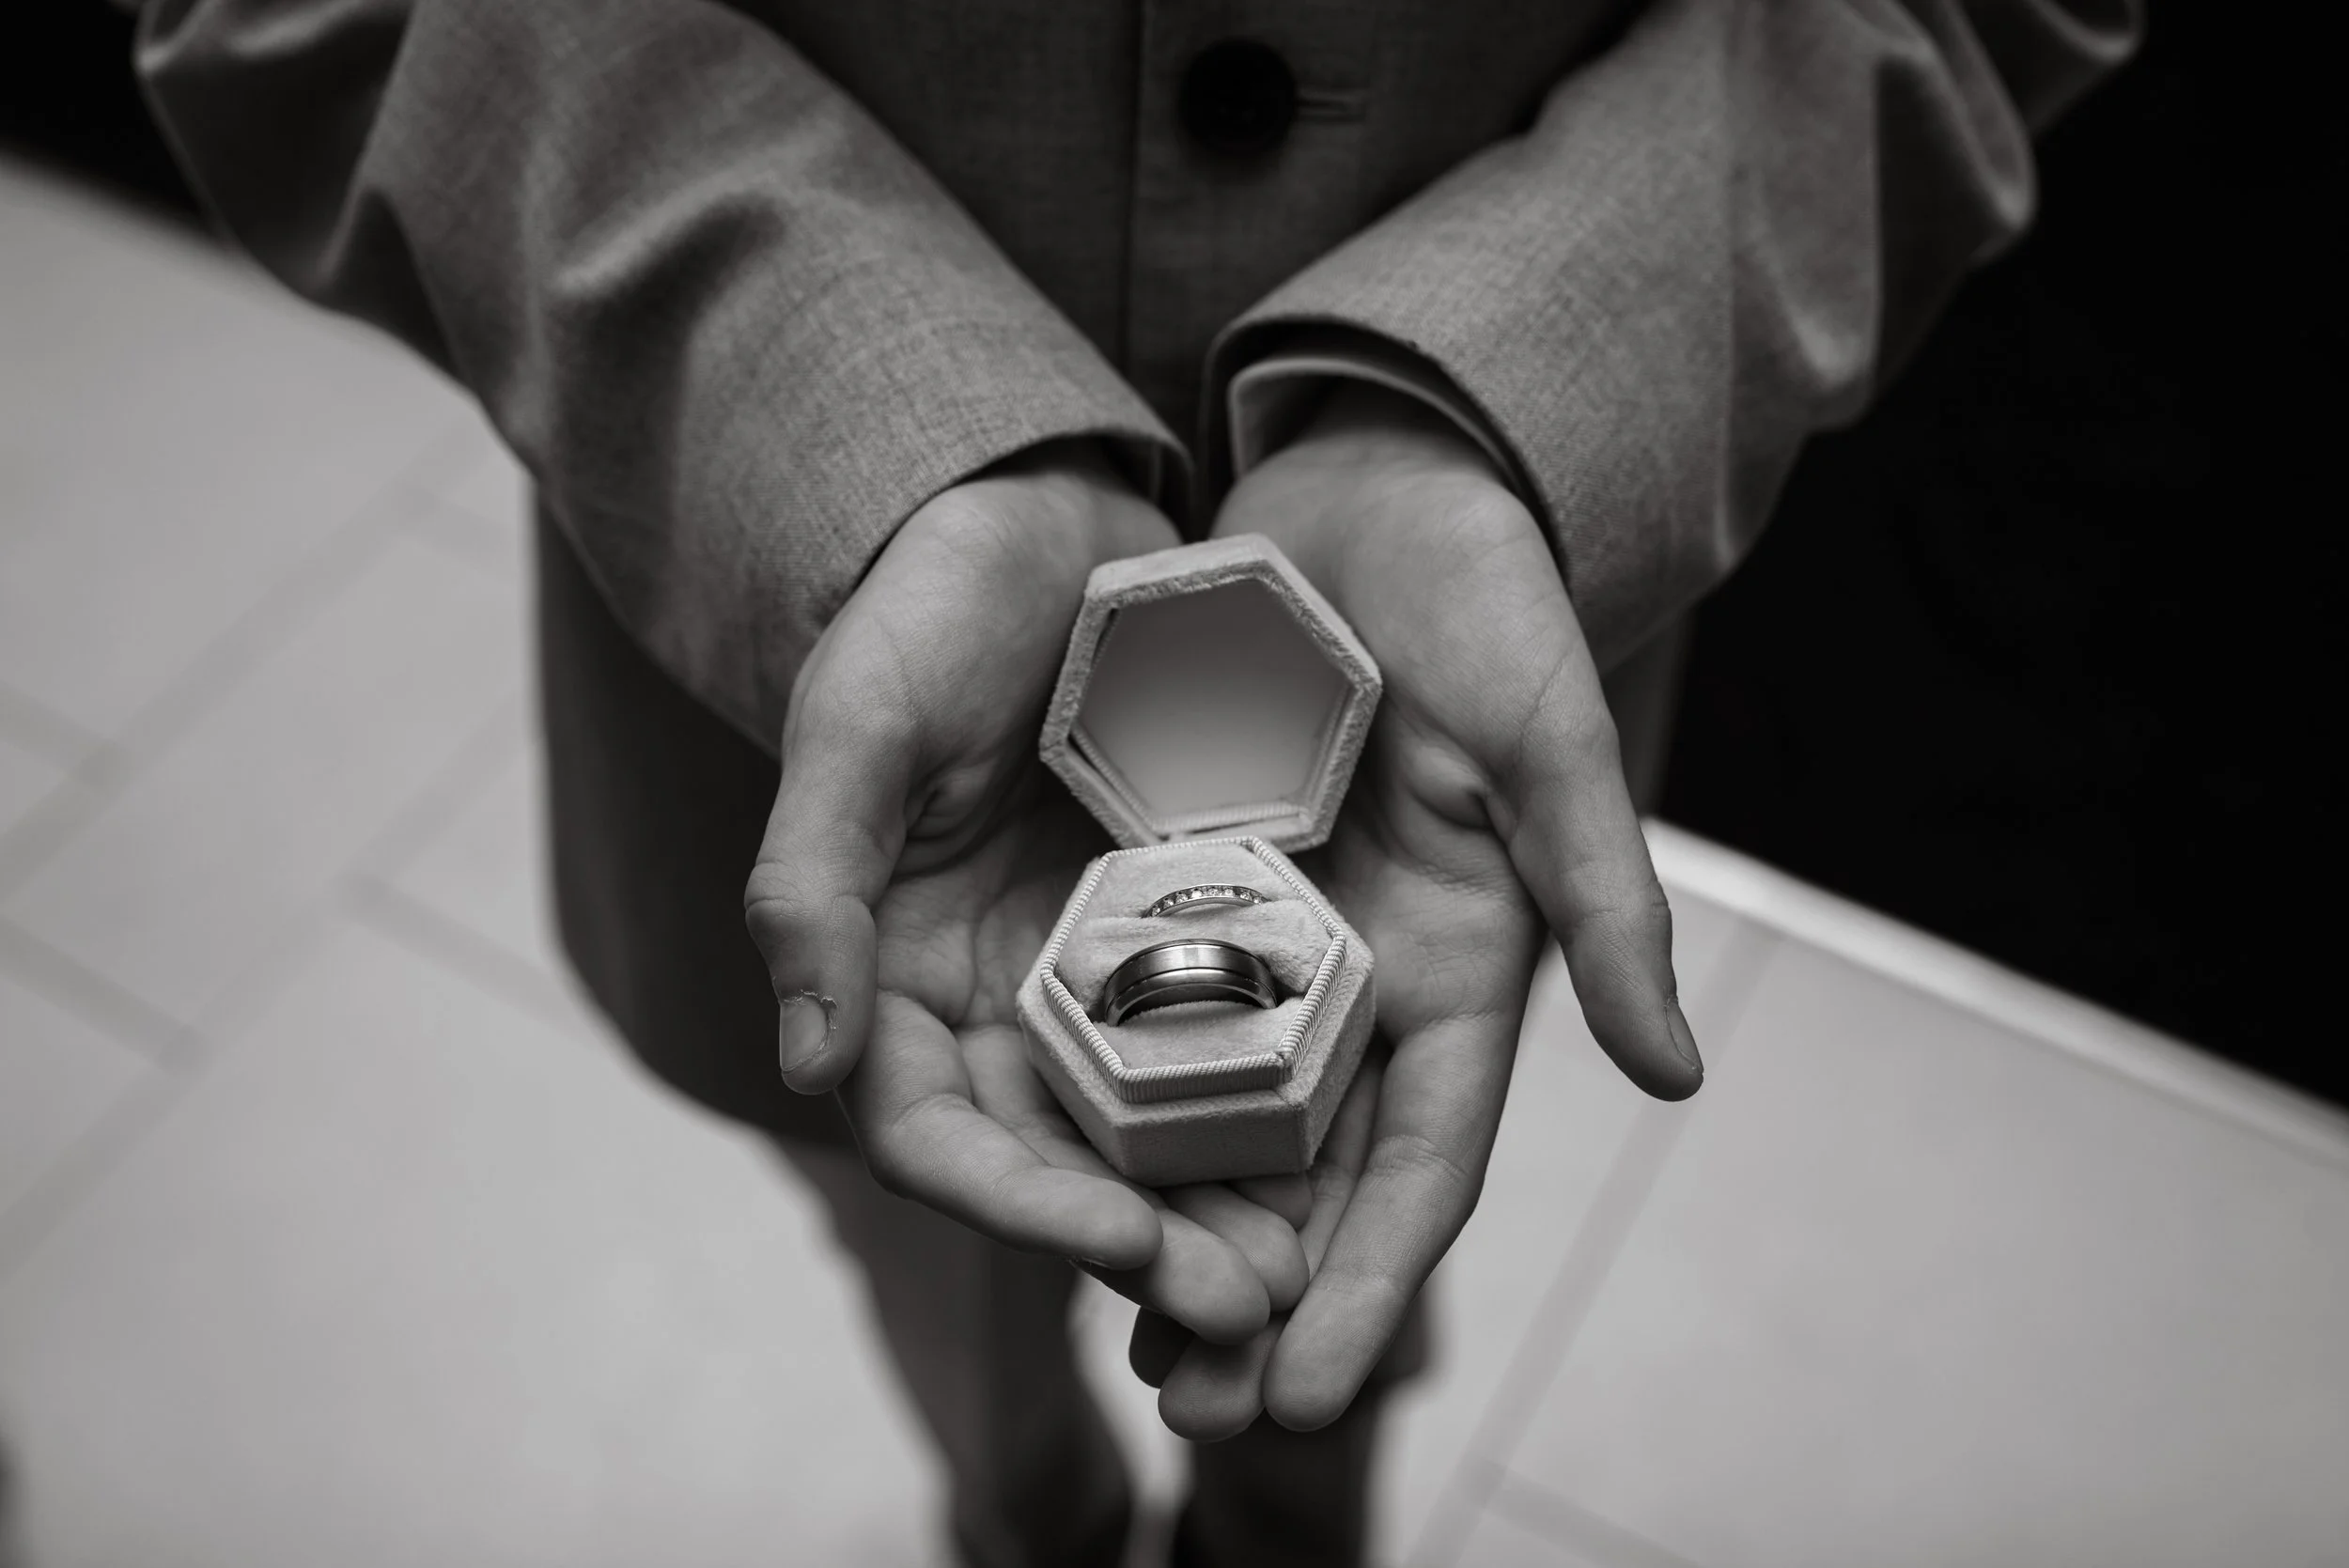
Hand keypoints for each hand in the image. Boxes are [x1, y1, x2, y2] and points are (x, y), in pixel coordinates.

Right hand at [743, 443, 1310, 1342]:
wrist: (1044, 524)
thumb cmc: (930, 605)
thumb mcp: (861, 719)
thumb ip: (815, 881)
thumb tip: (808, 1063)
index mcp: (892, 973)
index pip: (933, 1135)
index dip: (1021, 1205)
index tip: (1125, 1246)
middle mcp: (991, 1002)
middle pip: (1055, 1167)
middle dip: (1144, 1247)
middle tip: (1250, 1306)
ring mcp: (1091, 980)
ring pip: (1150, 1138)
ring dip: (1218, 1220)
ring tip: (1313, 1281)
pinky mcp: (1184, 940)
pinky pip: (1230, 1052)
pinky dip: (1274, 1121)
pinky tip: (1347, 1172)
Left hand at [1143, 384, 1703, 1433]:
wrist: (1371, 493)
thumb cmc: (1484, 602)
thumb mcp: (1550, 741)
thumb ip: (1605, 900)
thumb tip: (1675, 1077)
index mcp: (1460, 974)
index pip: (1422, 1166)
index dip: (1374, 1285)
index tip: (1306, 1394)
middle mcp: (1358, 986)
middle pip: (1311, 1180)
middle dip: (1259, 1302)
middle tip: (1191, 1410)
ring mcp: (1263, 947)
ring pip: (1214, 1124)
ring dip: (1171, 1235)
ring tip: (1116, 1342)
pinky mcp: (1177, 891)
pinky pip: (1129, 1013)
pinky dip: (1099, 1105)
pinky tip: (1038, 1173)